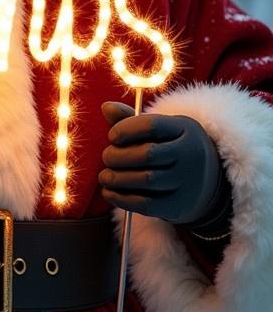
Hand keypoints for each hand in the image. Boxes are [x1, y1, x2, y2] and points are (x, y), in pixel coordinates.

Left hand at [98, 102, 223, 225]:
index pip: (151, 125)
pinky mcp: (180, 205)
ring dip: (118, 178)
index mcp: (185, 129)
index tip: (112, 136)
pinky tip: (109, 192)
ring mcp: (188, 181)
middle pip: (148, 154)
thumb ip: (132, 119)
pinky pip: (147, 204)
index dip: (126, 130)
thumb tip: (106, 107)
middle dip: (119, 156)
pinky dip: (122, 199)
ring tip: (105, 176)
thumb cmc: (171, 148)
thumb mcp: (161, 130)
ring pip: (147, 180)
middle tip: (107, 158)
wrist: (206, 181)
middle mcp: (190, 154)